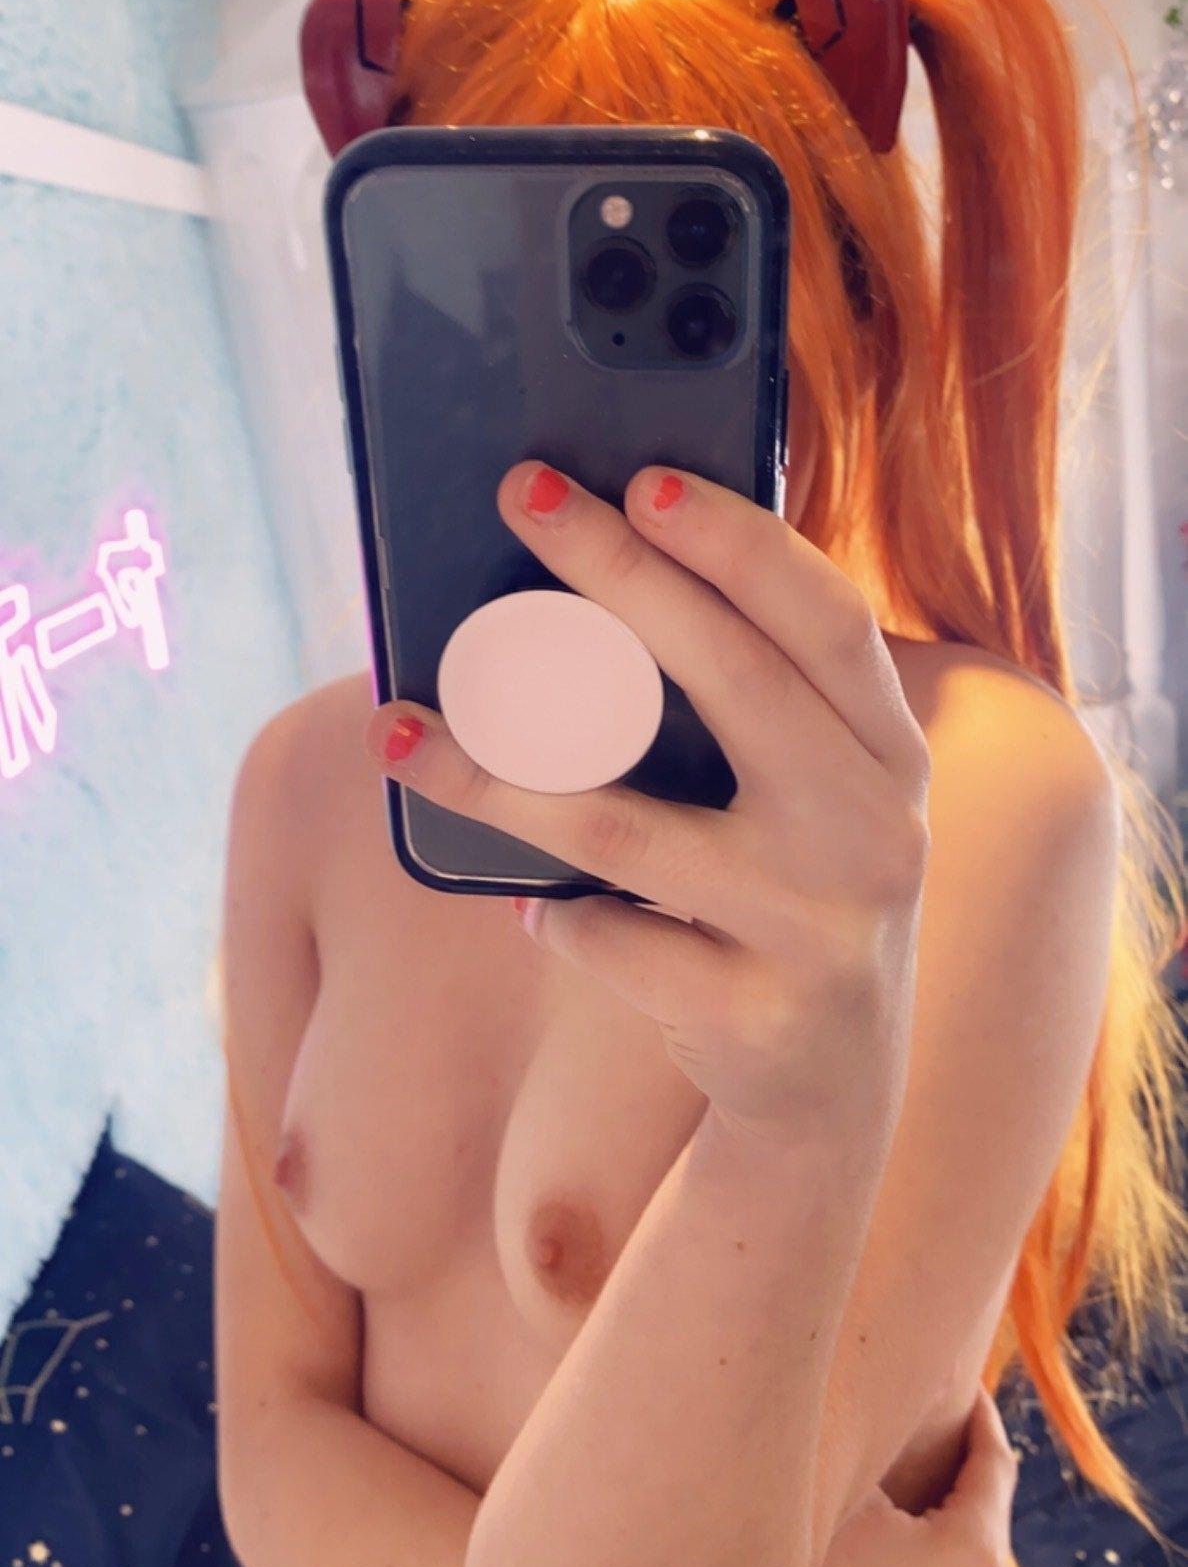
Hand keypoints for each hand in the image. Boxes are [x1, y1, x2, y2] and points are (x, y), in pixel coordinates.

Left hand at [365, 460, 930, 1130]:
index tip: (642, 480)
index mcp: (888, 751)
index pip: (824, 619)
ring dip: (495, 774)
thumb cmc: (788, 889)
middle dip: (619, 577)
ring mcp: (820, 927)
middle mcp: (874, 829)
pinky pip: (611, 941)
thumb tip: (579, 584)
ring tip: (401, 731)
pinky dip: (555, 917)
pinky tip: (526, 906)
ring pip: (626, 828)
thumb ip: (745, 702)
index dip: (740, 543)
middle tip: (522, 497)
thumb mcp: (805, 792)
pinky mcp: (755, 1016)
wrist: (832, 1086)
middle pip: (735, 680)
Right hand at [639, 1384, 1016, 1566]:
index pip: (994, 1463)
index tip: (964, 1383)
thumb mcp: (839, 1493)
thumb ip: (882, 1443)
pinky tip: (873, 1562)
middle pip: (979, 1516)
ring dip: (934, 1528)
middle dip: (951, 1470)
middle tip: (923, 1424)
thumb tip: (894, 1390)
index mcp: (971, 1558)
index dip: (979, 1415)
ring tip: (892, 1492)